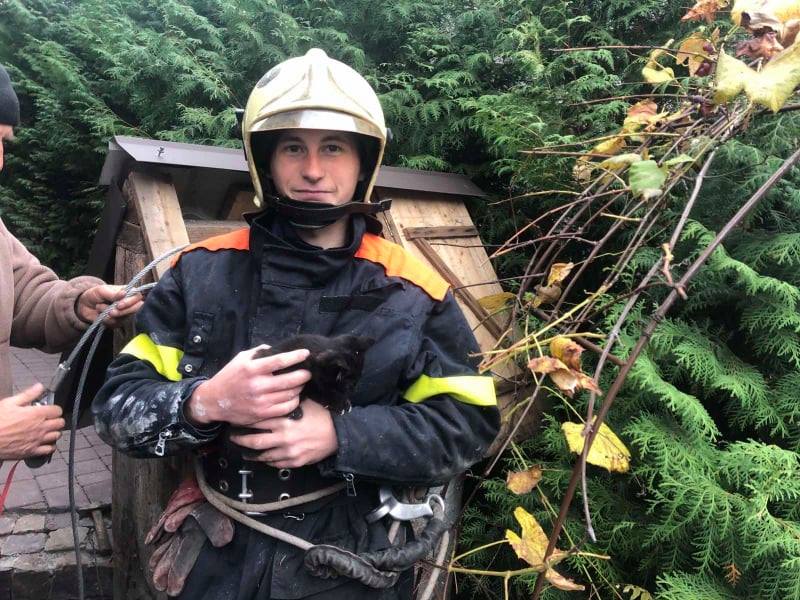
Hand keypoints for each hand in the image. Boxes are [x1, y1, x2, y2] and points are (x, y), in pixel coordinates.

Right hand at [0, 384, 64, 459]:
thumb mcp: (10, 403)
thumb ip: (28, 395)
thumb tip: (40, 387)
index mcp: (36, 414)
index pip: (57, 410)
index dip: (54, 409)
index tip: (49, 409)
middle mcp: (40, 428)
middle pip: (60, 423)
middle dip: (56, 419)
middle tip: (49, 419)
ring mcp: (37, 440)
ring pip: (57, 435)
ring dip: (54, 432)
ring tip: (47, 430)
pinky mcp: (32, 451)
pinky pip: (49, 450)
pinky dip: (49, 446)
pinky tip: (44, 442)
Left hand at [76, 284, 143, 327]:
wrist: (84, 305)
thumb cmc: (95, 294)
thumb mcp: (102, 290)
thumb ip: (113, 293)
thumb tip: (124, 293)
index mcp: (128, 292)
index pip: (137, 297)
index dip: (130, 302)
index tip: (119, 305)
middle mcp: (129, 303)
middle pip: (136, 310)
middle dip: (122, 312)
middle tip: (111, 312)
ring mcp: (125, 313)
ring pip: (124, 318)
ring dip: (110, 315)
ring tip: (100, 308)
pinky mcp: (119, 322)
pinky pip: (116, 324)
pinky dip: (106, 321)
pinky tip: (101, 315)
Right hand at [185, 346, 310, 426]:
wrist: (213, 401)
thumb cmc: (229, 377)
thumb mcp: (240, 359)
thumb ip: (259, 352)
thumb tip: (277, 349)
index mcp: (252, 369)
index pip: (280, 361)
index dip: (296, 356)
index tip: (306, 353)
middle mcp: (257, 385)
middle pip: (290, 380)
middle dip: (304, 374)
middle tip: (308, 371)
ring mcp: (260, 401)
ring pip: (291, 394)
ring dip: (300, 387)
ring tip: (302, 383)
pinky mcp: (262, 414)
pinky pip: (286, 408)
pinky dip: (294, 401)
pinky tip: (294, 396)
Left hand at [229, 399, 338, 467]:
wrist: (338, 434)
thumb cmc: (322, 415)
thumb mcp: (304, 403)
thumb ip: (287, 401)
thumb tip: (275, 391)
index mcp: (284, 421)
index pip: (257, 421)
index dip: (245, 420)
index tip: (237, 418)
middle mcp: (283, 438)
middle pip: (254, 441)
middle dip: (240, 440)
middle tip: (232, 437)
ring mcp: (288, 452)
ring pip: (262, 455)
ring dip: (251, 453)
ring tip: (243, 451)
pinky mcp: (294, 462)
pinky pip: (275, 463)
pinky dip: (267, 460)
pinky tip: (263, 457)